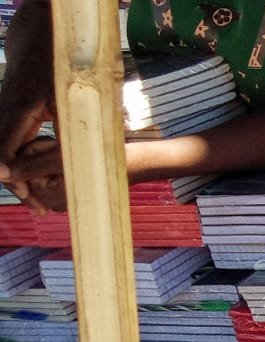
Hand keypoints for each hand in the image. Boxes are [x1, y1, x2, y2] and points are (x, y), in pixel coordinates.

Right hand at [0, 0, 55, 211]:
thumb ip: (74, 123)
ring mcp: (8, 108)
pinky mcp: (14, 110)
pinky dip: (19, 160)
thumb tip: (82, 150)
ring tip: (37, 203)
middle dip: (19, 183)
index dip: (15, 172)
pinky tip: (35, 180)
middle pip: (3, 153)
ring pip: (5, 148)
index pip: (8, 147)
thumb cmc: (65, 63)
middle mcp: (8, 108)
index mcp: (20, 106)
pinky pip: (10, 140)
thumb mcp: (74, 94)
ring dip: (19, 175)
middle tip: (38, 209)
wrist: (46, 35)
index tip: (27, 196)